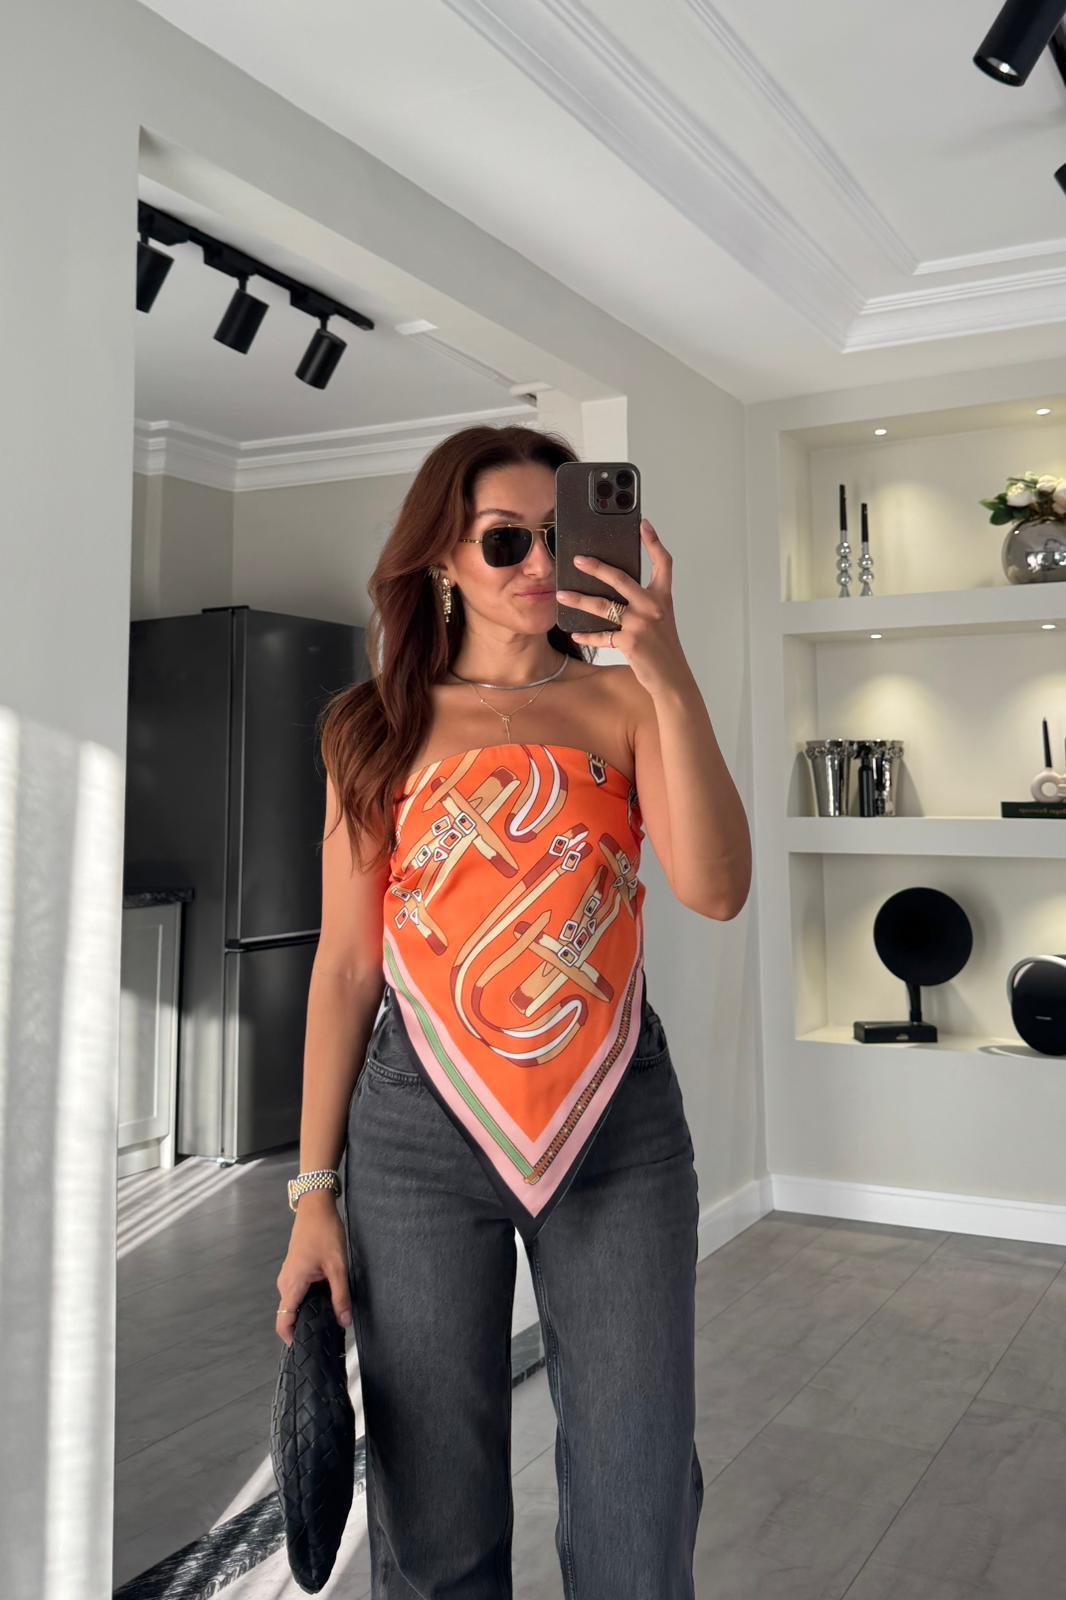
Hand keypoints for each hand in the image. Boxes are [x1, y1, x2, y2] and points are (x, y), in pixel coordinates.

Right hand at [275, 1195, 352, 1348]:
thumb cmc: (324, 1231)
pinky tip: (326, 1298)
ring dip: (308, 1312)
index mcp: (292, 1284)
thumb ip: (340, 1295)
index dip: (292, 1338)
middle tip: (326, 1334)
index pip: (283, 1321)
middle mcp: (285, 1282)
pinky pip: (297, 1293)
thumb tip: (344, 1321)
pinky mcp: (294, 1270)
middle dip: (305, 1326)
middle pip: (289, 1315)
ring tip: (329, 1316)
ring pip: (294, 1303)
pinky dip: (309, 1300)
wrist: (316, 1207)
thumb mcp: (338, 1266)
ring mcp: (288, 1276)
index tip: (306, 1348)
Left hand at [555, 518, 690, 696]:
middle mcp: (653, 607)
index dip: (653, 542)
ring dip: (579, 600)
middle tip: (578, 559)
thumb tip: (613, 590)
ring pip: (603, 606)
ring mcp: (641, 624)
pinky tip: (575, 634)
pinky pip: (602, 635)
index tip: (644, 524)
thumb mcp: (659, 620)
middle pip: (621, 579)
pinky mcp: (630, 642)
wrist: (672, 678)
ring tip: (561, 594)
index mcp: (662, 598)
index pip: (663, 563)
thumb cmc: (663, 648)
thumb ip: (642, 603)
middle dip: (597, 567)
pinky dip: (587, 635)